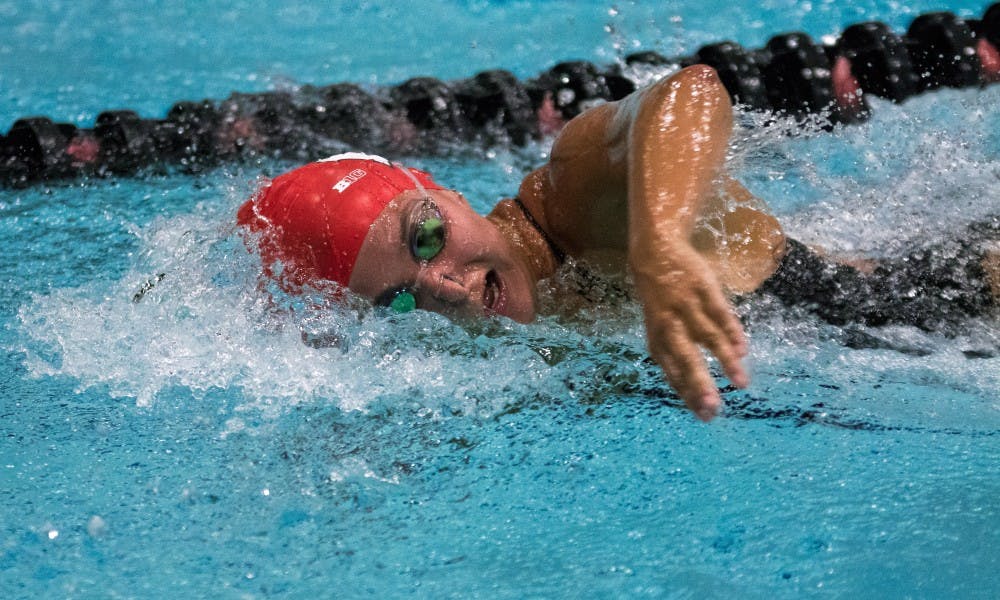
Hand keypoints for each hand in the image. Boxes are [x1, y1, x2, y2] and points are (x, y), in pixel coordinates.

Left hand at [632, 242, 748, 420]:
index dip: (688, 394)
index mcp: (657, 339)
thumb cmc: (660, 300)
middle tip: (714, 408)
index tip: (704, 415)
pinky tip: (742, 350)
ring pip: (708, 338)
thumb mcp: (658, 327)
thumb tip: (695, 390)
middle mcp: (670, 325)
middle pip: (686, 359)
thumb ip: (675, 355)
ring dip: (726, 362)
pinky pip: (720, 314)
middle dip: (700, 385)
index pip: (673, 373)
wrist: (656, 251)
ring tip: (741, 384)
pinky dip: (732, 332)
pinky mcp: (703, 289)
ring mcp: (687, 306)